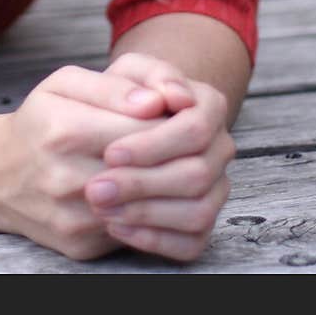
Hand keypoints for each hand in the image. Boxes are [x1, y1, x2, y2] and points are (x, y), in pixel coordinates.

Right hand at [0, 63, 179, 259]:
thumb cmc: (40, 120)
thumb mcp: (64, 84)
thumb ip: (112, 85)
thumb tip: (157, 102)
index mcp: (64, 129)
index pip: (143, 127)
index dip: (168, 119)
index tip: (173, 113)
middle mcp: (65, 178)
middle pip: (147, 169)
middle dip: (171, 153)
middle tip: (178, 140)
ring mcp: (73, 218)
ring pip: (144, 204)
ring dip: (162, 185)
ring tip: (162, 164)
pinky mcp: (79, 246)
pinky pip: (132, 230)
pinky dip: (145, 210)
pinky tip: (141, 191)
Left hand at [84, 58, 233, 262]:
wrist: (126, 120)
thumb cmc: (125, 94)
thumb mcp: (129, 71)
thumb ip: (146, 75)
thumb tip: (166, 98)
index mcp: (210, 105)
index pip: (194, 129)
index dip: (153, 145)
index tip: (110, 153)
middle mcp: (220, 147)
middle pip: (196, 174)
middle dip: (143, 184)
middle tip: (95, 189)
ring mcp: (216, 187)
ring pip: (198, 212)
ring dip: (146, 214)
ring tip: (101, 209)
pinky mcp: (203, 222)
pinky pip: (191, 243)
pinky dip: (154, 240)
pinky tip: (117, 226)